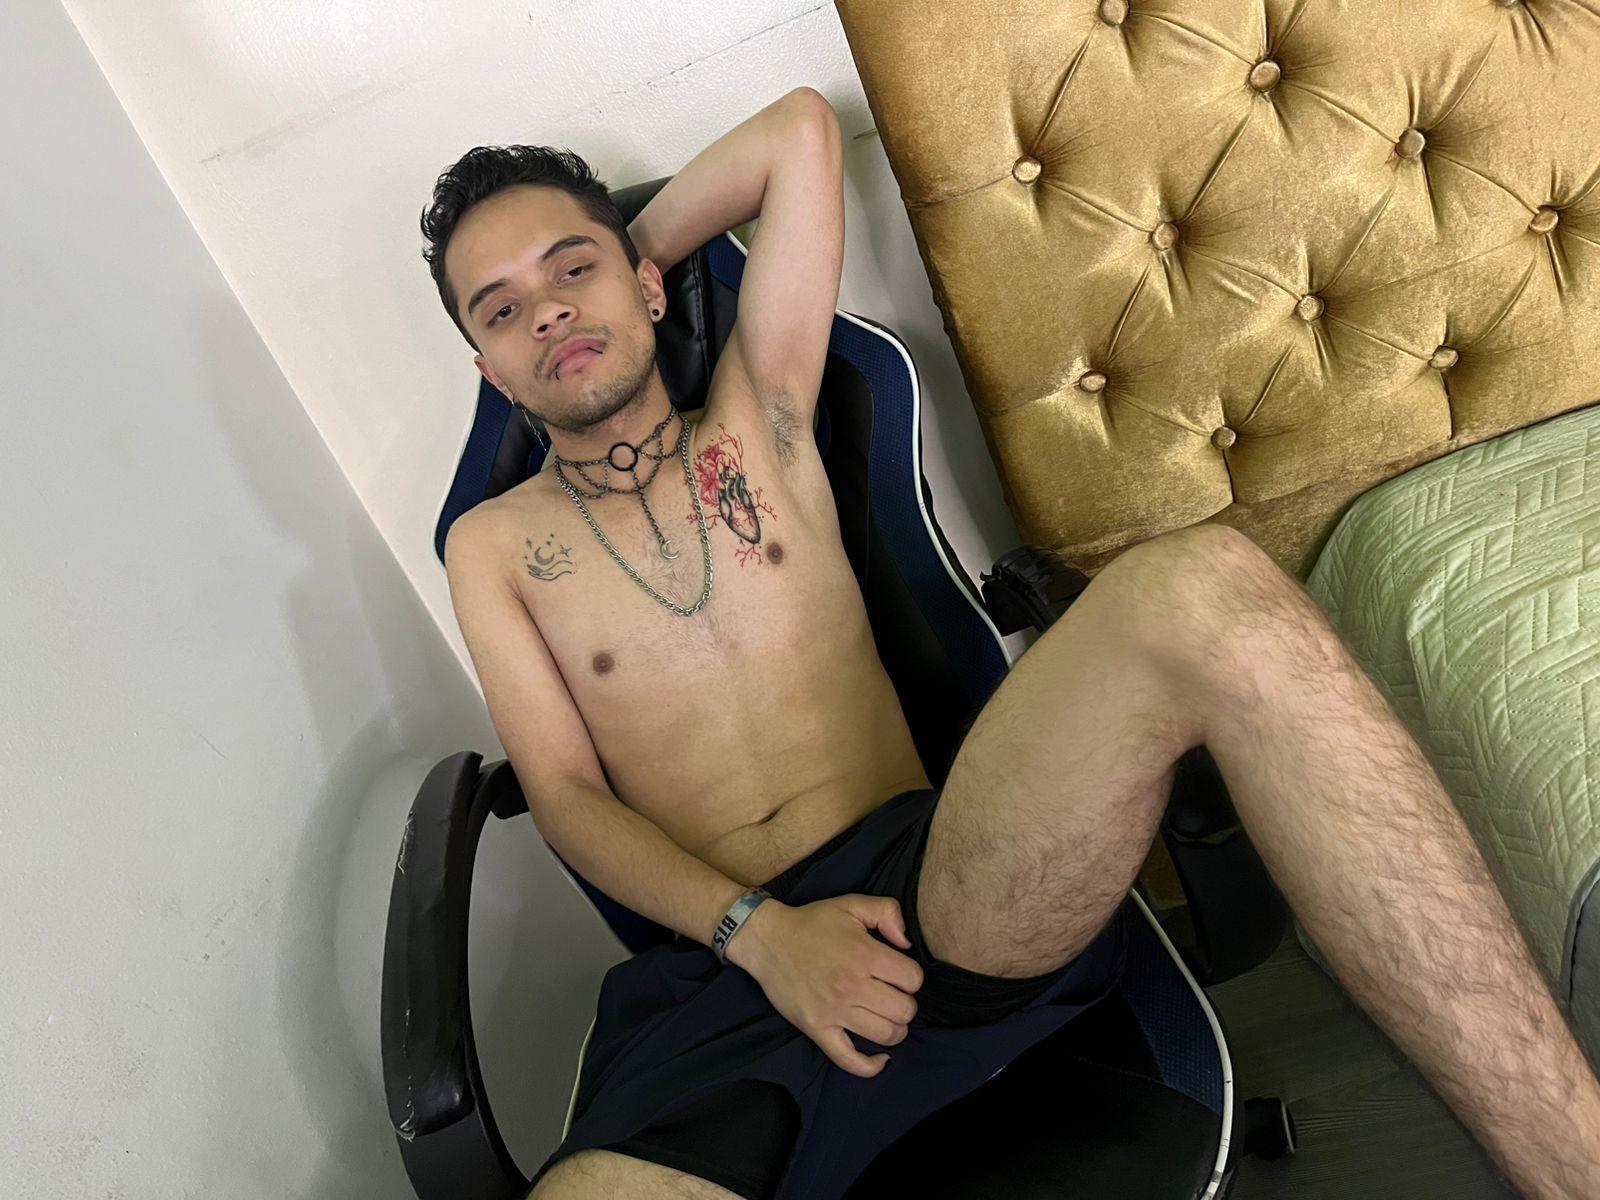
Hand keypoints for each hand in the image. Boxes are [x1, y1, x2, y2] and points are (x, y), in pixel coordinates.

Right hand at [731, 895, 924, 1077]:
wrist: (768, 940)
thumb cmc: (812, 923)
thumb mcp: (851, 903)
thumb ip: (888, 911)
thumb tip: (906, 943)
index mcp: (864, 954)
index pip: (913, 979)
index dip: (910, 976)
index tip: (897, 972)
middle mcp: (852, 985)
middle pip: (904, 1010)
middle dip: (905, 1003)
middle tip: (891, 994)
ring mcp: (834, 1011)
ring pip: (886, 1034)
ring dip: (894, 1029)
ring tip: (885, 1016)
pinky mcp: (817, 1029)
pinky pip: (849, 1060)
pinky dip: (870, 1066)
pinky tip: (881, 1059)